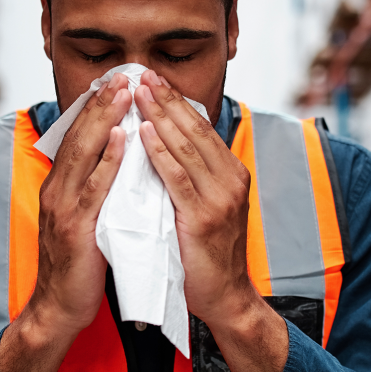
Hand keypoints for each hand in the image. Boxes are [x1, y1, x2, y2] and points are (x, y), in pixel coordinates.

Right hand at [0, 74, 129, 371]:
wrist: (57, 309)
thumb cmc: (78, 266)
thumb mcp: (84, 219)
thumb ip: (94, 191)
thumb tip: (117, 162)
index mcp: (59, 187)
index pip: (78, 138)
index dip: (95, 108)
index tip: (115, 81)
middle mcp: (56, 190)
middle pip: (79, 136)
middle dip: (101, 103)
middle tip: (123, 74)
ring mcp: (63, 208)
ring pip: (85, 154)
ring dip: (106, 120)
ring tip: (125, 93)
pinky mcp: (76, 228)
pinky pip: (95, 187)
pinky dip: (109, 160)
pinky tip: (124, 139)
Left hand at [134, 71, 287, 371]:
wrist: (226, 298)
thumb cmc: (207, 254)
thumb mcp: (205, 206)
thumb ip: (191, 177)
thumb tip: (164, 144)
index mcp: (231, 173)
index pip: (200, 128)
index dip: (176, 101)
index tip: (153, 78)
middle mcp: (231, 179)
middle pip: (194, 129)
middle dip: (167, 99)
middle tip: (142, 73)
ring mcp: (220, 198)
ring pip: (187, 147)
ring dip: (160, 116)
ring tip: (139, 92)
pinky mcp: (204, 218)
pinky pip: (178, 178)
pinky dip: (160, 153)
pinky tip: (144, 134)